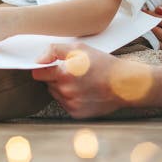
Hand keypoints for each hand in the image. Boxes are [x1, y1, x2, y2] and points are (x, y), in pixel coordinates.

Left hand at [31, 43, 151, 117]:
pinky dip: (71, 97)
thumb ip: (55, 50)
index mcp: (63, 75)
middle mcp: (65, 92)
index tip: (52, 65)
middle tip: (74, 71)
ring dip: (63, 87)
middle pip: (48, 83)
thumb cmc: (103, 64)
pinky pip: (65, 104)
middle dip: (56, 77)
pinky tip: (84, 91)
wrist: (124, 84)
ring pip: (56, 94)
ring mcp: (71, 104)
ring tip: (81, 81)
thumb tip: (38, 60)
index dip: (44, 67)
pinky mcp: (77, 114)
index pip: (38, 73)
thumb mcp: (80, 48)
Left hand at [145, 0, 161, 50]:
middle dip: (150, 27)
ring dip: (149, 36)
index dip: (152, 16)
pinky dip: (151, 44)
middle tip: (140, 22)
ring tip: (142, 29)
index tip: (143, 12)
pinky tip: (145, 37)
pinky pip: (158, 50)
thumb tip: (159, 10)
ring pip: (160, 44)